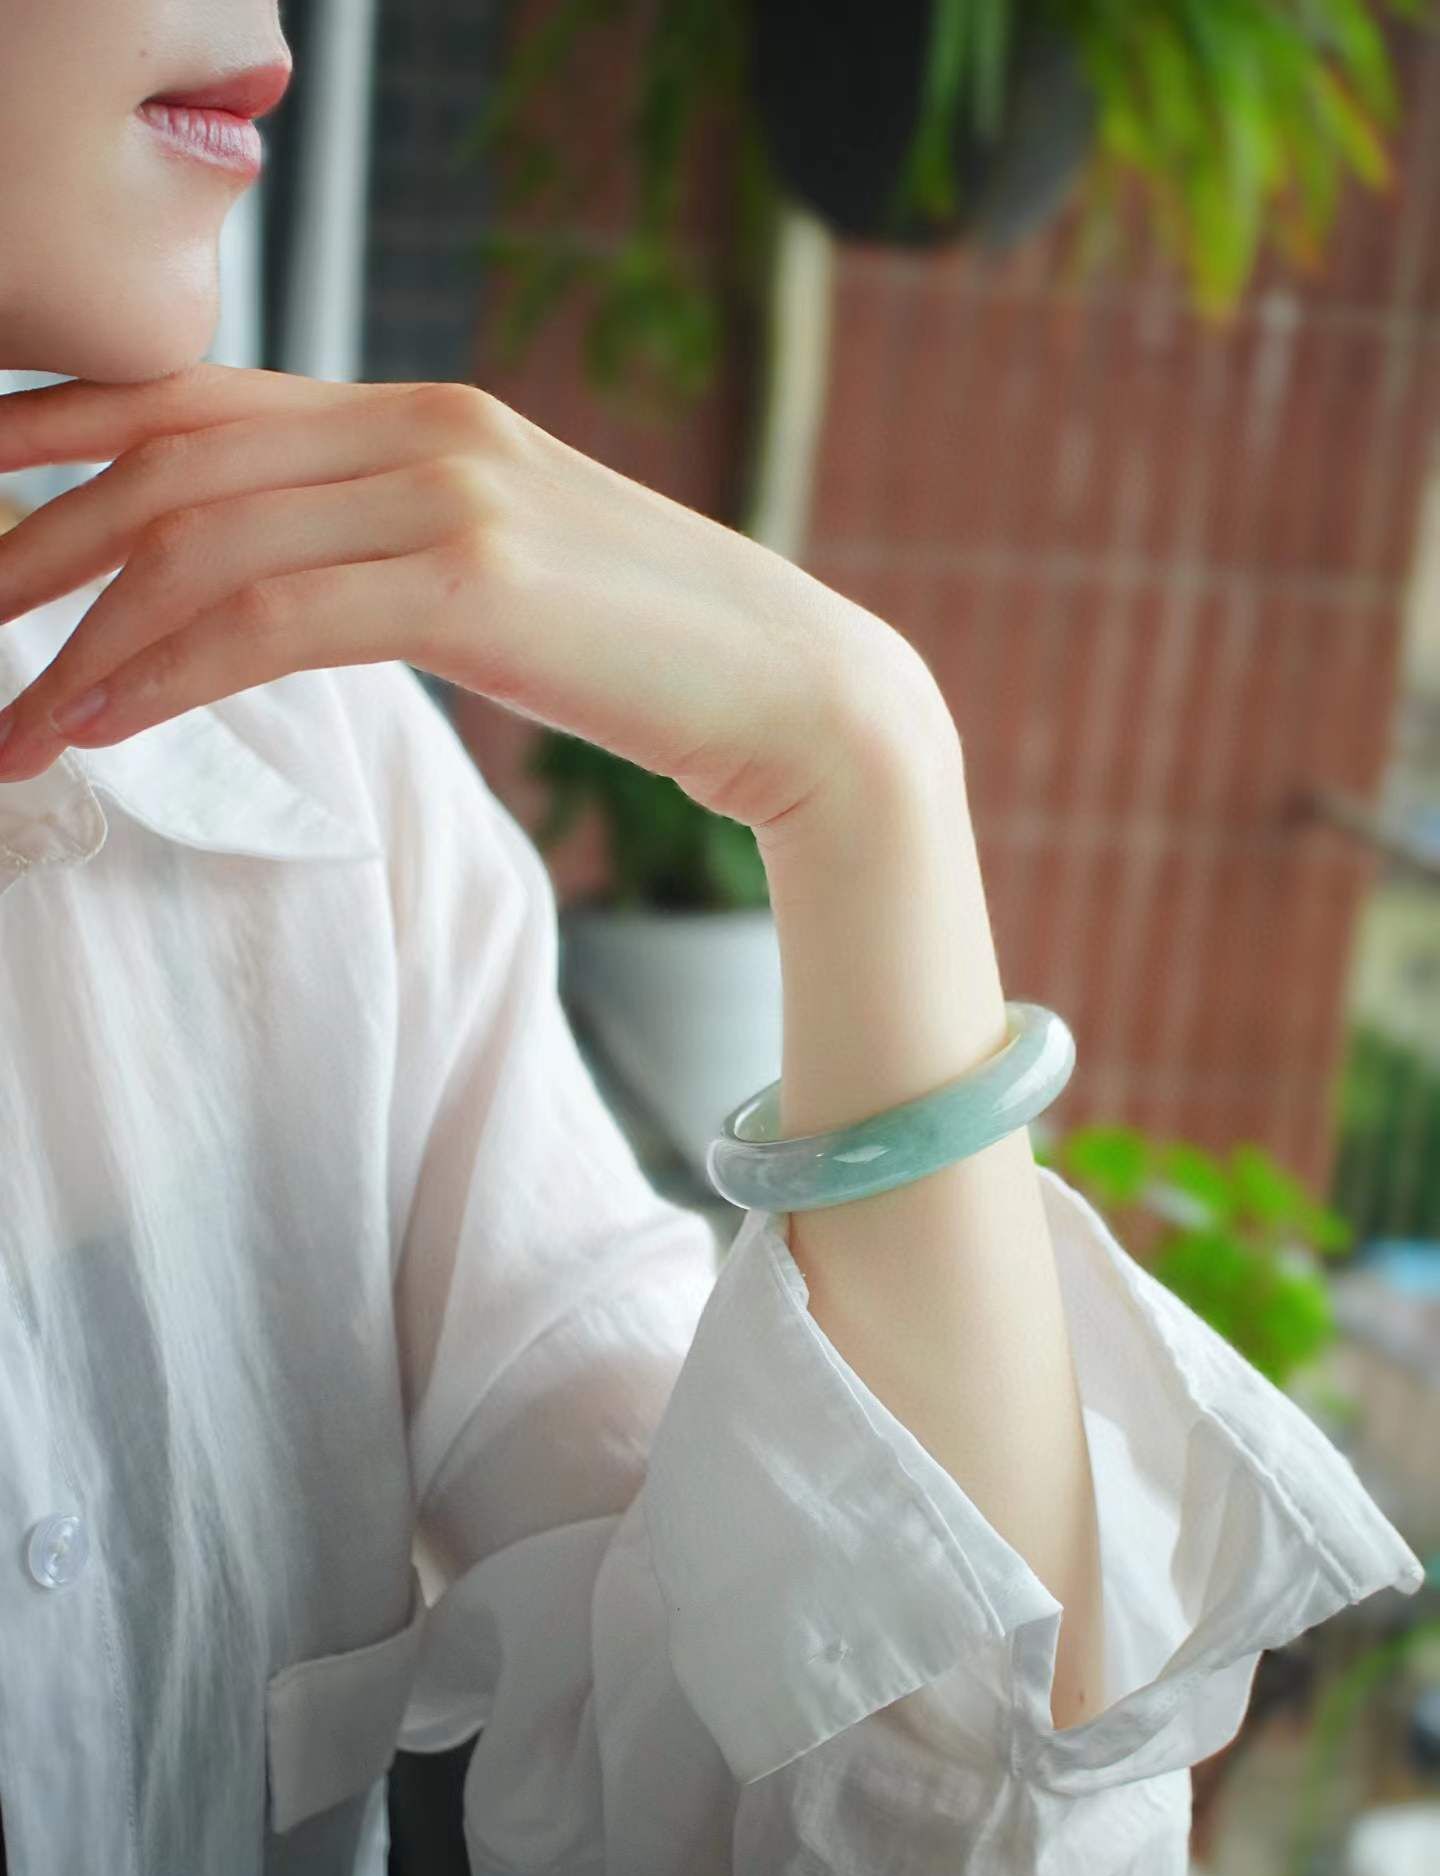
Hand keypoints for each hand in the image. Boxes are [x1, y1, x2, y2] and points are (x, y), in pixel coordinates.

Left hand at [0, 364, 934, 837]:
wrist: (798, 691)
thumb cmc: (649, 653)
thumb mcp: (502, 574)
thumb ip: (390, 547)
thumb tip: (271, 592)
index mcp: (423, 414)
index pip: (198, 396)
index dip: (58, 433)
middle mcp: (426, 427)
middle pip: (173, 456)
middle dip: (35, 542)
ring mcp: (454, 494)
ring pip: (205, 539)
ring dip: (82, 635)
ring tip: (9, 726)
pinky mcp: (476, 584)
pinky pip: (272, 618)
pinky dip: (166, 672)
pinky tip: (98, 725)